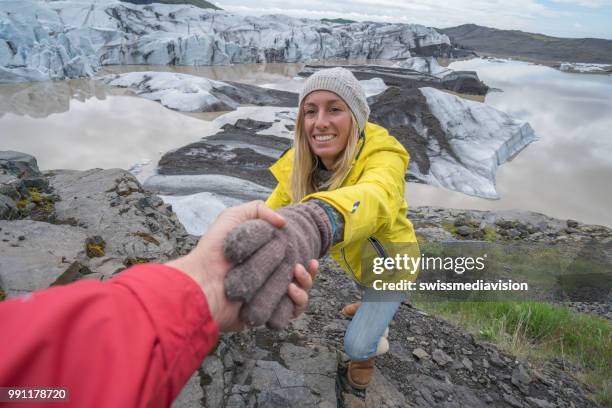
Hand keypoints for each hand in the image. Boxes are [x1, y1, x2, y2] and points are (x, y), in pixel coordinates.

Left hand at [165, 200, 316, 331]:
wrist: (203, 282)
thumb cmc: (215, 250)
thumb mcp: (233, 216)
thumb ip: (259, 210)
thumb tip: (283, 222)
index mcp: (261, 260)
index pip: (289, 261)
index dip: (303, 259)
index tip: (309, 256)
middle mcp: (264, 279)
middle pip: (297, 280)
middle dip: (307, 274)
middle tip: (304, 266)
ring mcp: (264, 298)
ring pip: (298, 297)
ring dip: (305, 285)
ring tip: (296, 274)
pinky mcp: (263, 313)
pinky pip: (289, 312)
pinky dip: (297, 302)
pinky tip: (292, 289)